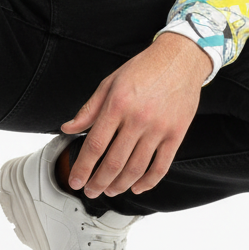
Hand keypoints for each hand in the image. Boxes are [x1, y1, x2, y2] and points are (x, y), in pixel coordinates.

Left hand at [60, 33, 209, 197]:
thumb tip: (68, 127)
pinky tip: (137, 186)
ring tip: (110, 190)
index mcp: (118, 104)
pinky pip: (161, 166)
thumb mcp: (110, 82)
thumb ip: (89, 109)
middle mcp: (138, 118)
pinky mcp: (176, 134)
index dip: (83, 168)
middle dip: (98, 182)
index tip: (76, 180)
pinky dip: (148, 182)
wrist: (180, 58)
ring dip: (120, 186)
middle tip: (91, 191)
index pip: (95, 145)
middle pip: (114, 162)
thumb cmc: (145, 68)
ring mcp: (159, 128)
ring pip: (136, 169)